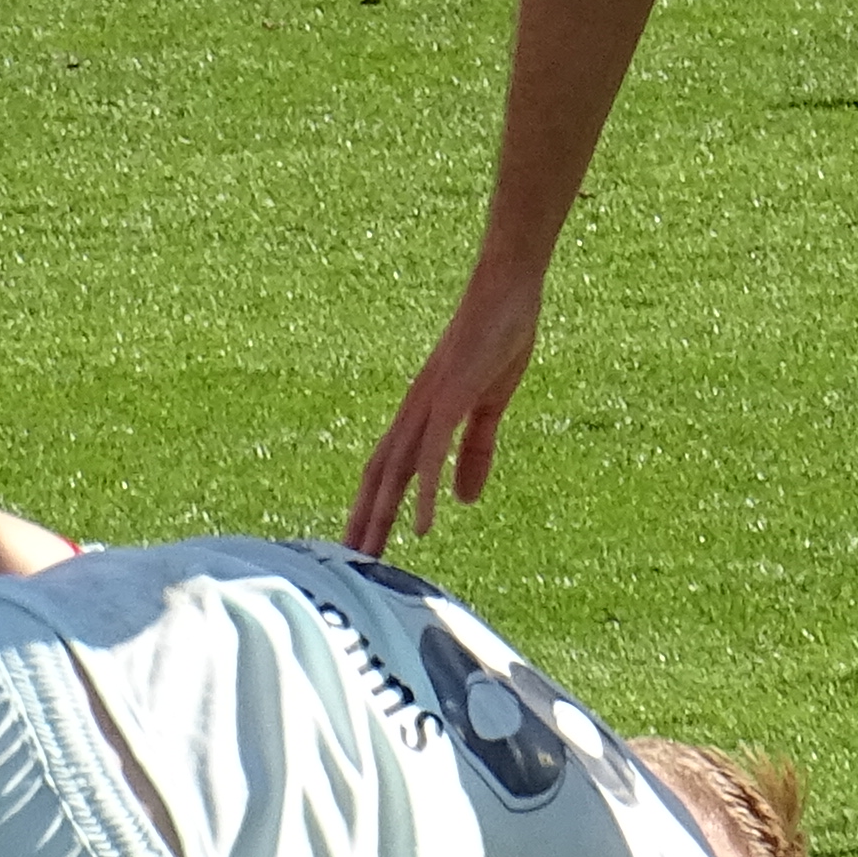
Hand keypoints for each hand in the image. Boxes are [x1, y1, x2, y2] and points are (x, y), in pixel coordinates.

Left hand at [349, 256, 541, 547]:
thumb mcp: (490, 406)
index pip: (387, 469)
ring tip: (369, 558)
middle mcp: (414, 412)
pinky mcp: (450, 398)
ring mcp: (428, 405)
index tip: (361, 546)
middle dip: (363, 521)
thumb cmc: (499, 338)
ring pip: (395, 471)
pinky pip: (432, 454)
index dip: (371, 506)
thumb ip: (475, 452)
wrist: (508, 289)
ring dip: (380, 515)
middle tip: (349, 568)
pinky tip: (422, 526)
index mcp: (422, 413)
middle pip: (378, 476)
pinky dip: (424, 493)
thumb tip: (462, 502)